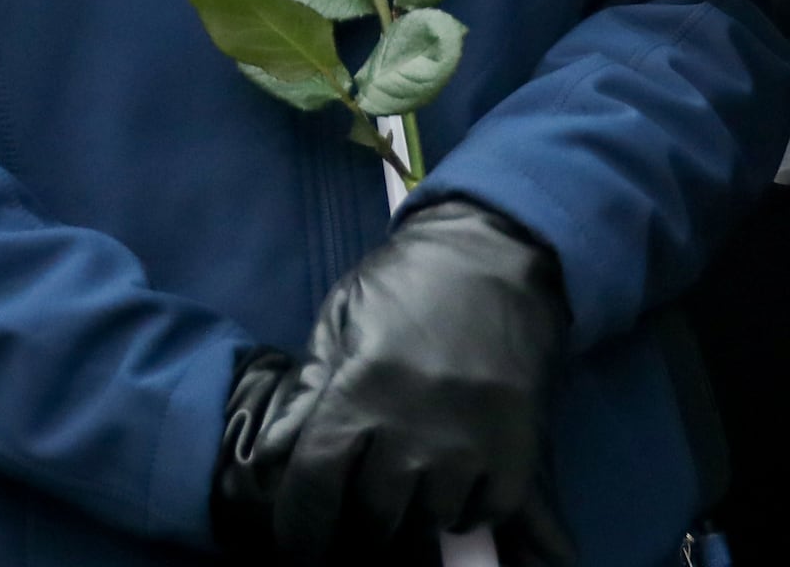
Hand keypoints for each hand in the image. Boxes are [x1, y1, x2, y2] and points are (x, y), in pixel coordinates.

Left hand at [210, 199, 572, 564]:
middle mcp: (413, 429)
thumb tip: (272, 454)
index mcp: (360, 392)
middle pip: (372, 519)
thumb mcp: (342, 320)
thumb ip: (309, 390)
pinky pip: (483, 513)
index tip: (298, 552)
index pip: (315, 487)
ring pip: (429, 524)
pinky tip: (451, 488)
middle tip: (353, 524)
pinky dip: (464, 512)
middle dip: (357, 529)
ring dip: (411, 520)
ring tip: (403, 499)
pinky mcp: (518, 451)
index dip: (300, 532)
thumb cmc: (409, 282)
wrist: (498, 253)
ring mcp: (470, 445)